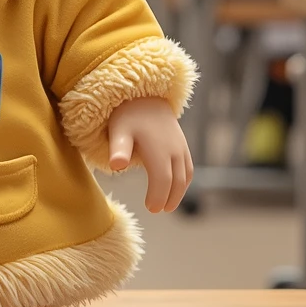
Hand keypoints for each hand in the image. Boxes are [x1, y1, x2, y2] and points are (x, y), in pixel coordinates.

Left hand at [106, 96, 192, 212]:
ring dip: (178, 193)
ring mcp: (181, 148)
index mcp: (158, 149)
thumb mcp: (119, 131)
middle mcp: (174, 150)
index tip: (150, 209)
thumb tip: (117, 166)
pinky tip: (175, 189)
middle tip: (157, 210)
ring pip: (185, 176)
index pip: (163, 180)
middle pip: (176, 182)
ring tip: (167, 205)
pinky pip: (188, 168)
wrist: (146, 96)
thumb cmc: (128, 116)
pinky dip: (184, 182)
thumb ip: (119, 149)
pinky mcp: (183, 146)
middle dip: (168, 198)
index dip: (158, 197)